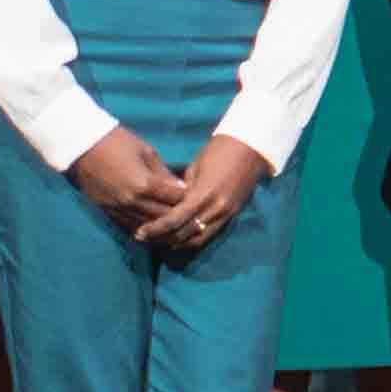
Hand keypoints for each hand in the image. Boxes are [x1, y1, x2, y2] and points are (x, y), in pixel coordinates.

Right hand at [66, 128, 194, 231]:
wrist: (81, 145)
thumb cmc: (117, 141)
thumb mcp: (147, 152)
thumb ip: (164, 173)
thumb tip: (181, 188)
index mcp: (144, 184)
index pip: (175, 199)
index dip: (188, 199)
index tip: (197, 196)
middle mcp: (131, 201)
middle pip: (163, 217)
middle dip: (178, 216)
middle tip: (190, 214)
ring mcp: (117, 208)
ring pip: (147, 226)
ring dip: (162, 227)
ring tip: (176, 225)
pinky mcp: (106, 211)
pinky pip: (129, 226)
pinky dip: (143, 227)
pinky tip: (154, 228)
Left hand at [133, 135, 273, 249]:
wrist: (251, 148)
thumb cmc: (219, 150)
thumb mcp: (196, 167)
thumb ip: (183, 189)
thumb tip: (168, 204)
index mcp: (203, 194)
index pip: (174, 219)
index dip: (155, 229)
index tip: (139, 232)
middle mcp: (215, 208)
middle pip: (184, 234)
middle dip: (162, 239)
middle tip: (144, 238)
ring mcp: (226, 214)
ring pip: (197, 240)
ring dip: (177, 243)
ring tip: (159, 242)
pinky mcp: (232, 215)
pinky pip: (209, 235)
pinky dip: (193, 239)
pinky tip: (179, 239)